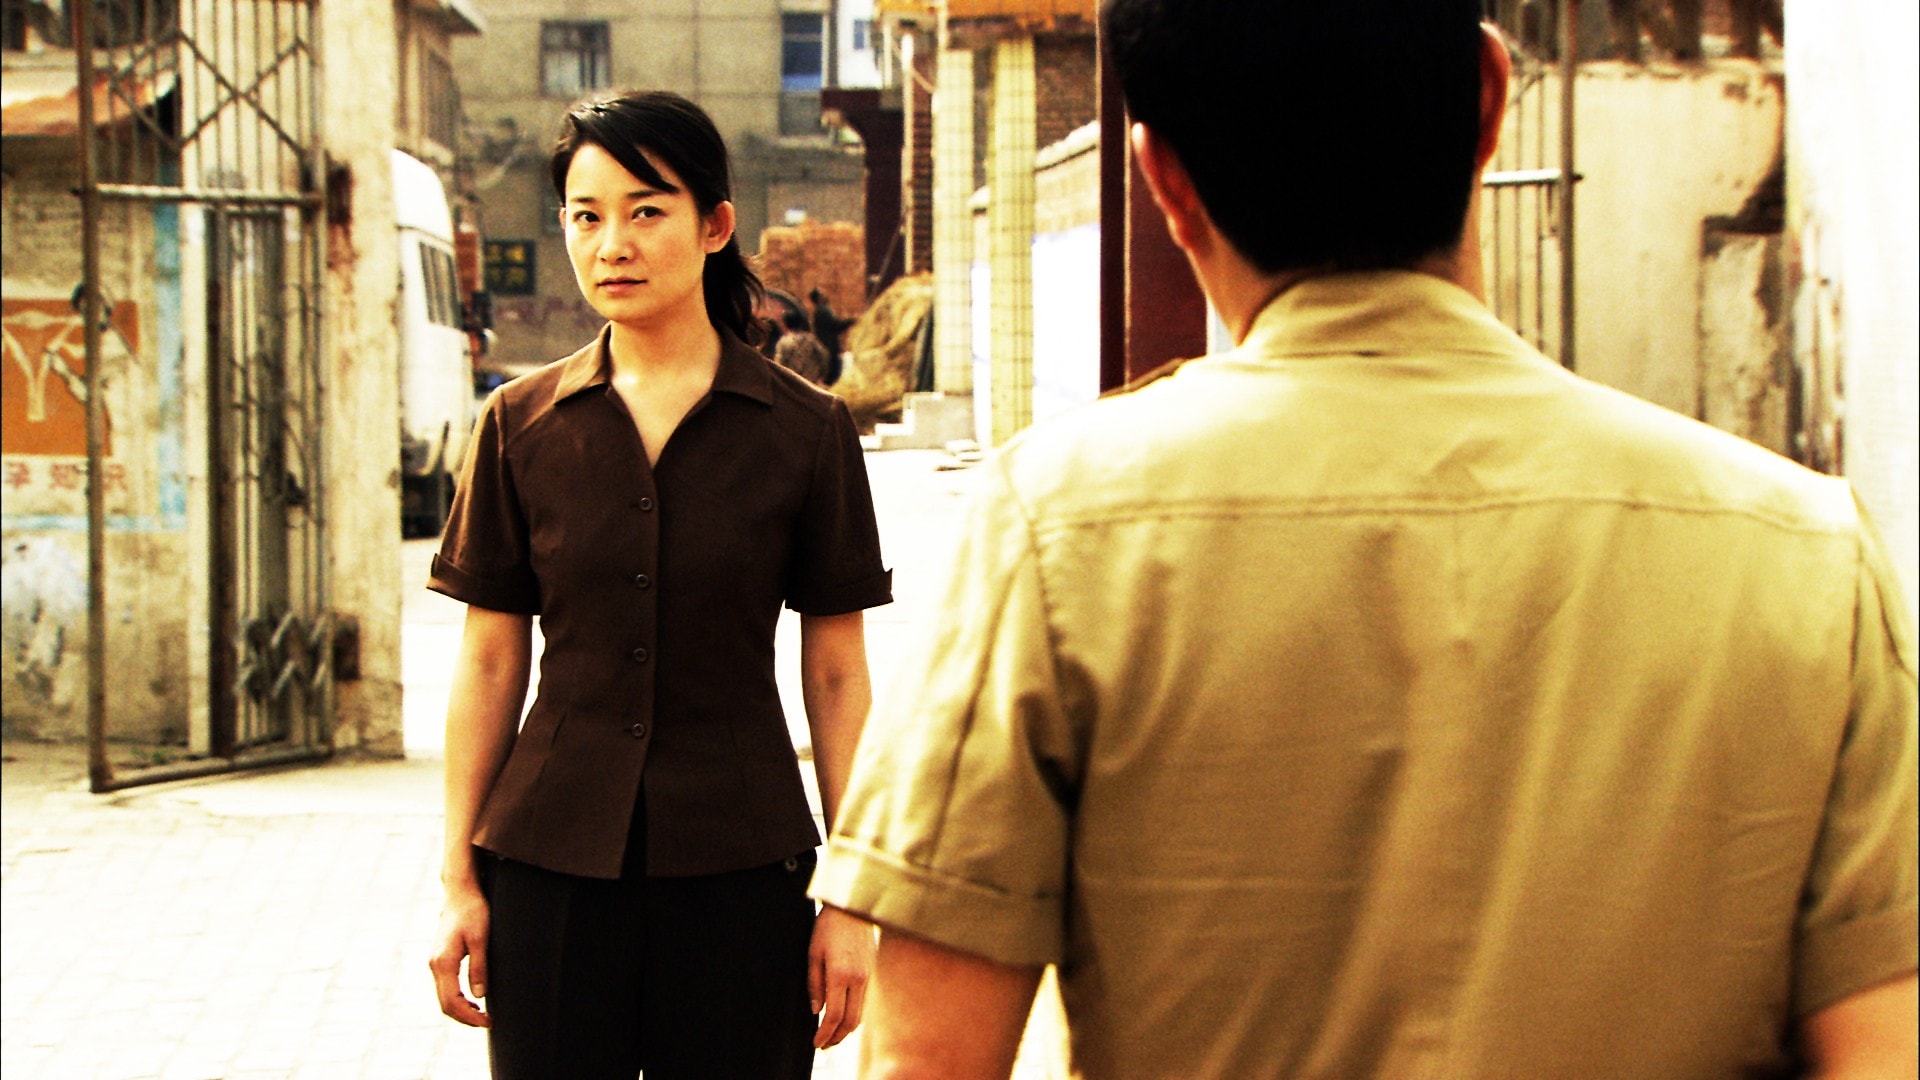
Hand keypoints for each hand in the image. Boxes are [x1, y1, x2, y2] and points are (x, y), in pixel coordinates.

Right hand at [428, 881, 490, 1026]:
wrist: (460, 893)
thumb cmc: (473, 911)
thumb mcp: (481, 939)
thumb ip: (479, 967)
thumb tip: (479, 996)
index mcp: (443, 962)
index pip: (452, 1001)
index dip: (469, 1016)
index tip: (488, 1021)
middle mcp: (435, 965)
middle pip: (445, 1004)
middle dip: (465, 1018)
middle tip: (488, 1022)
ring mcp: (435, 963)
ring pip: (444, 997)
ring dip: (461, 1010)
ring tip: (483, 1015)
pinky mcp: (440, 960)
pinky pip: (445, 987)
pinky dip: (457, 999)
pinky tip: (473, 1001)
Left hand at [808, 905, 876, 1048]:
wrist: (853, 908)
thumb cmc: (828, 928)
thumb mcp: (813, 954)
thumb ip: (814, 984)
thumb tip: (816, 1010)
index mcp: (840, 974)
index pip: (834, 1015)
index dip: (824, 1033)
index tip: (815, 1042)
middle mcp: (858, 979)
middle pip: (851, 1021)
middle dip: (836, 1037)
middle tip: (824, 1044)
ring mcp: (869, 976)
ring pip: (860, 1014)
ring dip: (846, 1029)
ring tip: (833, 1034)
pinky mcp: (873, 972)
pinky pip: (865, 1001)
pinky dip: (854, 1014)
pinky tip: (844, 1015)